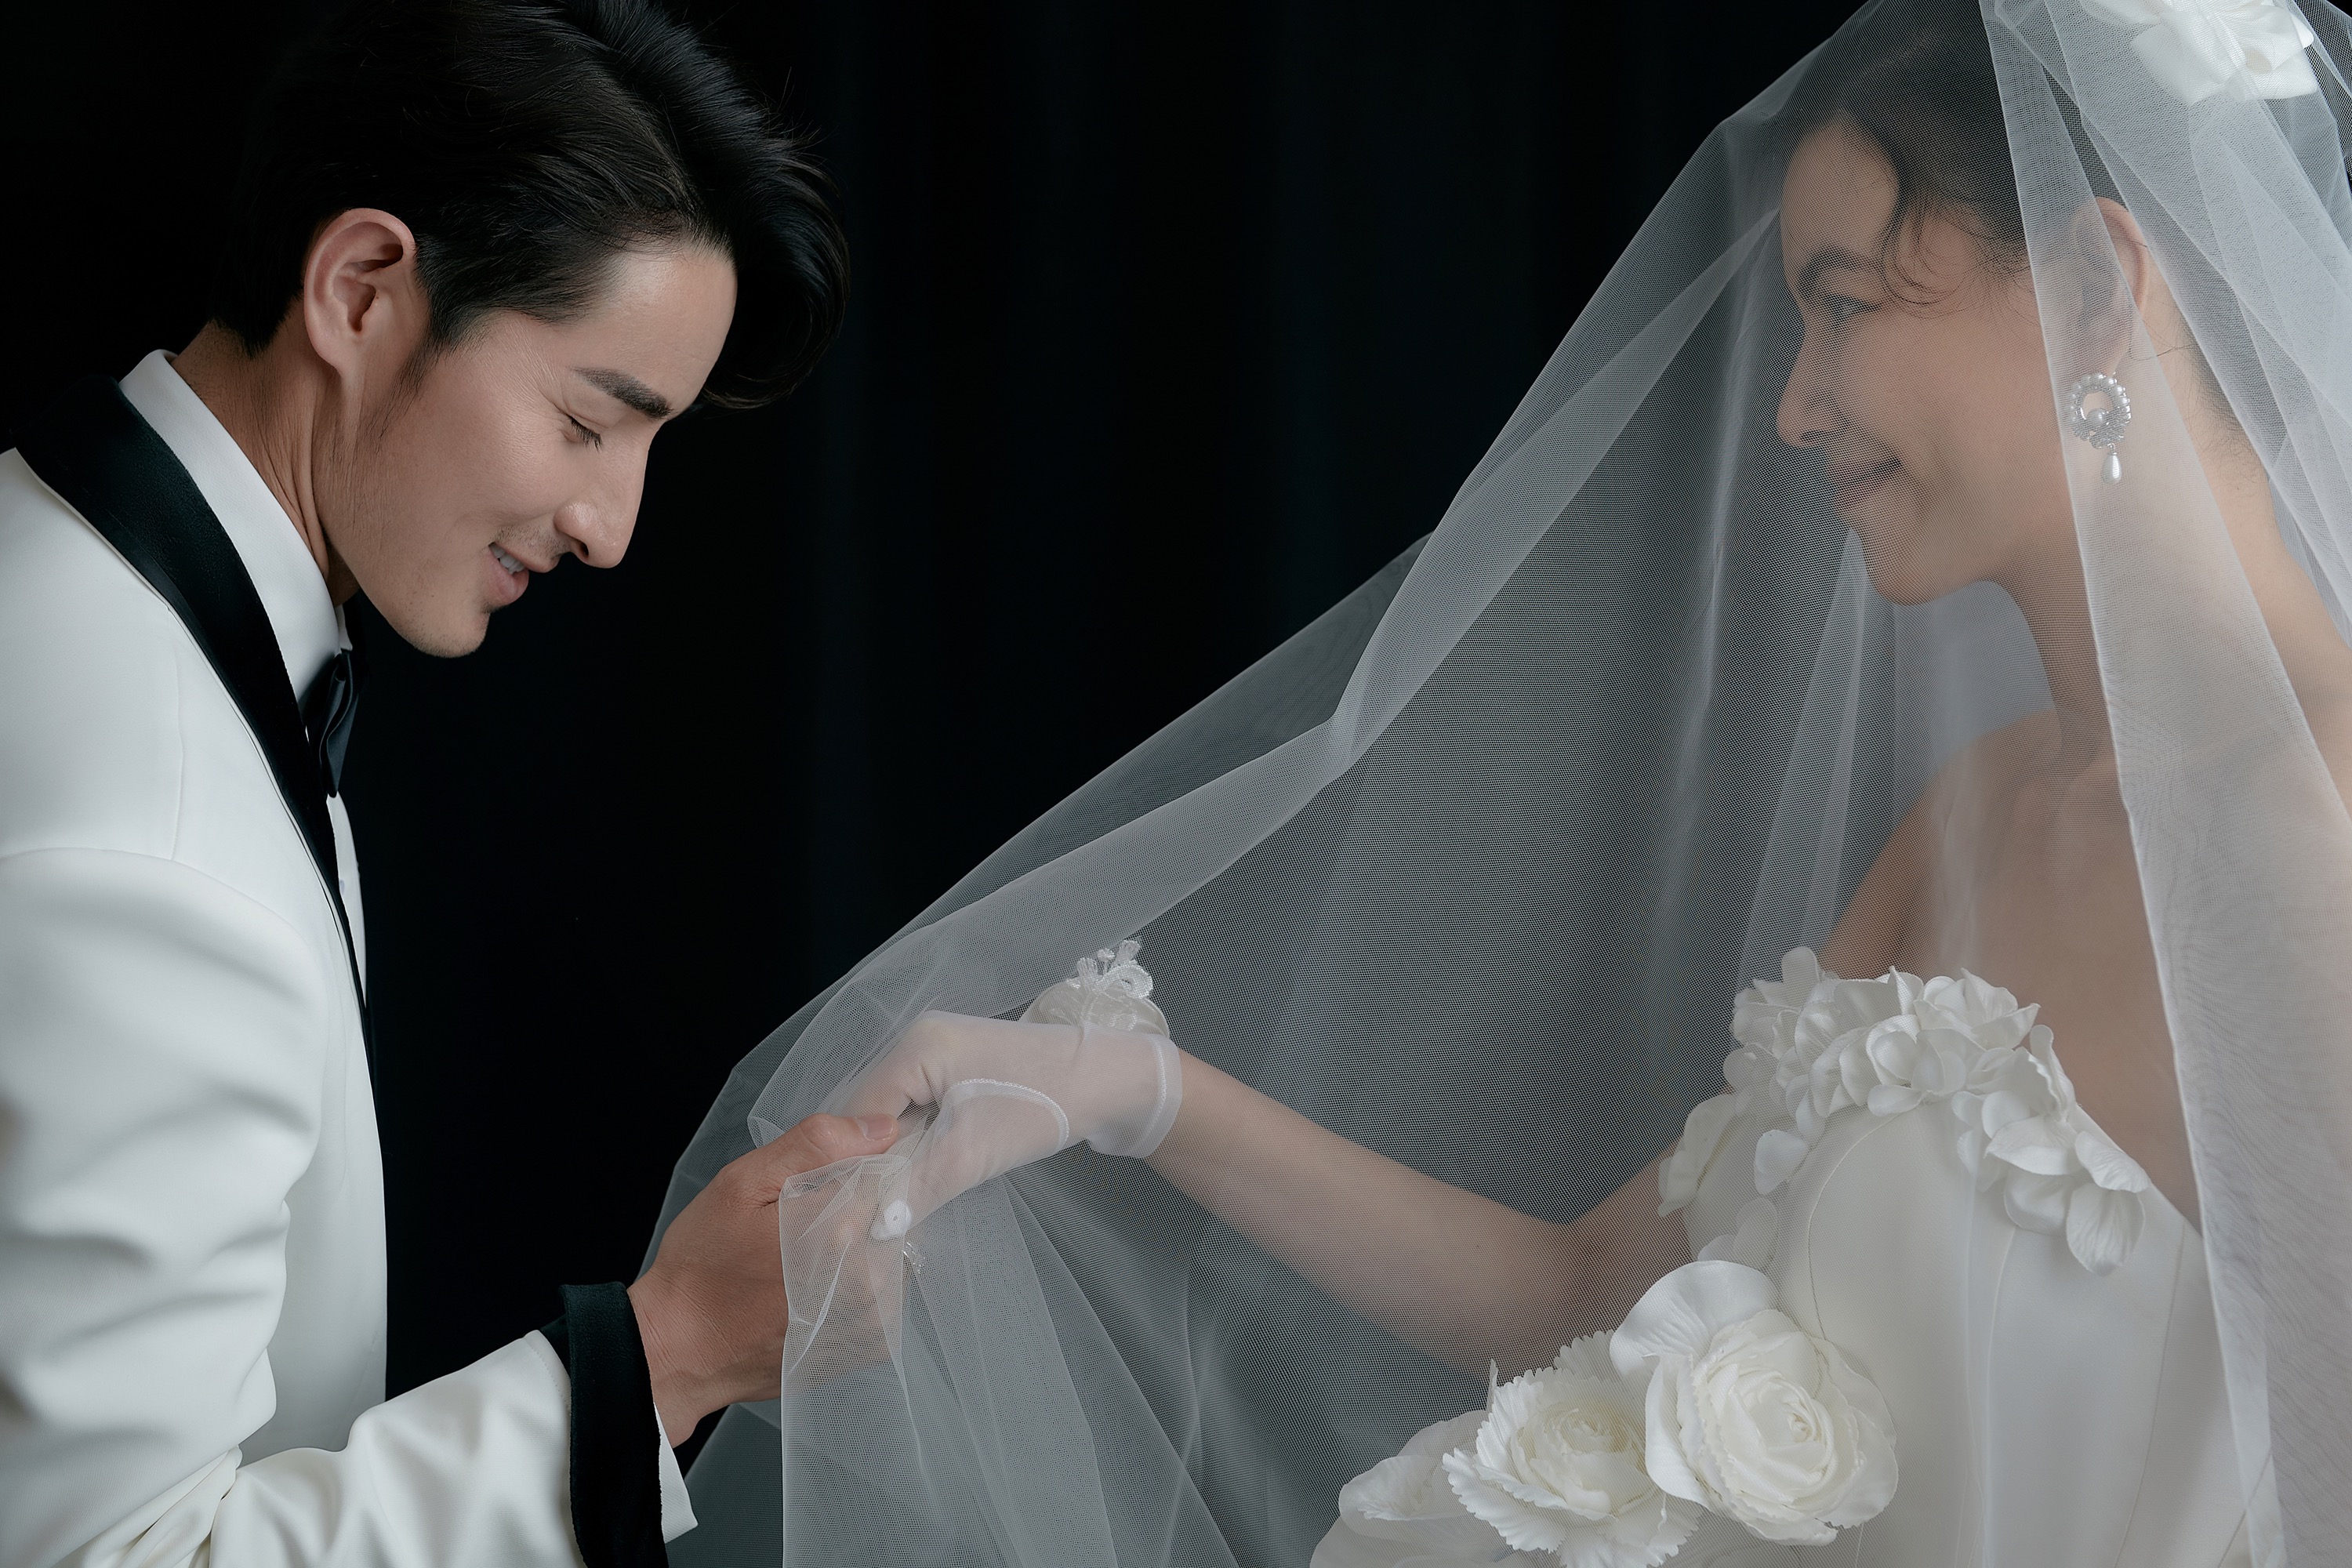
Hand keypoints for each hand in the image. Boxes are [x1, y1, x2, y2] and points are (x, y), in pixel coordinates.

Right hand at [628, 1112, 897, 1440]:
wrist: (681, 1350)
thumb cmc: (703, 1264)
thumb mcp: (741, 1185)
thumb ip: (814, 1146)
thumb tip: (884, 1126)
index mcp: (840, 1228)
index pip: (887, 1174)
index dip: (855, 1171)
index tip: (817, 1187)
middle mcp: (868, 1277)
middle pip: (891, 1215)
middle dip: (856, 1212)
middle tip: (799, 1229)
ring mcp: (871, 1317)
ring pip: (891, 1253)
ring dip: (861, 1249)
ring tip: (803, 1262)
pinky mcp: (869, 1344)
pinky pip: (886, 1294)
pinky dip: (860, 1285)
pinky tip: (817, 1289)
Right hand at [841, 1011, 1182, 1234]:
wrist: (1112, 1082)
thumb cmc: (1041, 1106)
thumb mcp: (972, 1153)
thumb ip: (915, 1189)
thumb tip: (872, 1228)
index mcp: (914, 1046)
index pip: (854, 1112)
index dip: (851, 1164)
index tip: (851, 1212)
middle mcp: (919, 1039)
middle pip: (872, 1112)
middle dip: (873, 1162)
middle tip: (874, 1212)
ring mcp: (942, 1052)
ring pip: (897, 1115)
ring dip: (898, 1156)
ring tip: (899, 1198)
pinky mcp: (963, 1069)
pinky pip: (922, 1111)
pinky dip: (921, 1144)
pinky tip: (925, 1174)